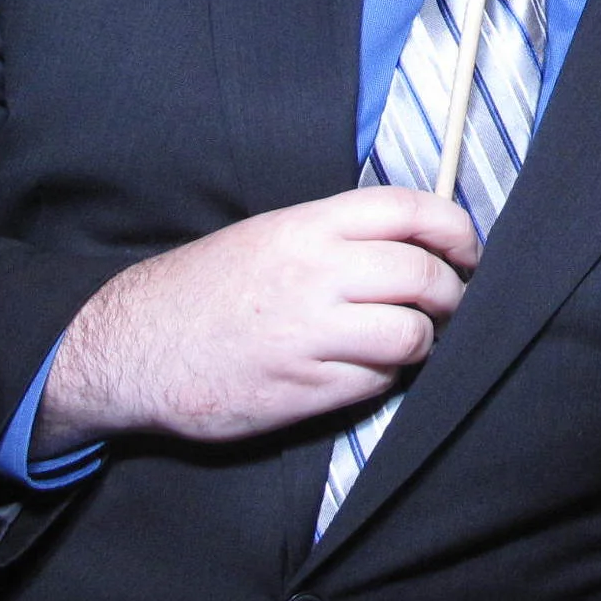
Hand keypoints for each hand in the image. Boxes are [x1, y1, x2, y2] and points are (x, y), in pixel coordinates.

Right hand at [34, 186, 479, 453]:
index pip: (411, 210)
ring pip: (411, 335)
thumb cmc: (207, 286)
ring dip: (422, 340)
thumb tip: (417, 244)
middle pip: (423, 277)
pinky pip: (376, 382)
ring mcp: (310, 335)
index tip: (467, 252)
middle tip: (448, 304)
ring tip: (407, 339)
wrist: (133, 347)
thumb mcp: (270, 235)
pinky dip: (384, 377)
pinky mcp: (302, 390)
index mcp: (308, 226)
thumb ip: (339, 234)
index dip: (456, 231)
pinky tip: (365, 368)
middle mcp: (315, 275)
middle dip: (452, 294)